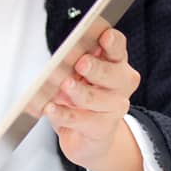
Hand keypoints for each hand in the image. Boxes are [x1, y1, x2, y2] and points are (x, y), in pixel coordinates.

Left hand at [45, 27, 142, 170]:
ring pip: (95, 98)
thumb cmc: (84, 94)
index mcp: (115, 63)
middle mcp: (119, 85)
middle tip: (81, 63)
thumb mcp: (79, 74)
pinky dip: (62, 113)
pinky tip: (50, 108)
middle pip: (111, 74)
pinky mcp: (100, 128)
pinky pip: (79, 119)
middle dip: (96, 68)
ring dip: (78, 91)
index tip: (104, 36)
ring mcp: (113, 108)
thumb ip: (72, 62)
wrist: (90, 134)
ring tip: (64, 85)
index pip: (117, 49)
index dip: (112, 42)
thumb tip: (60, 57)